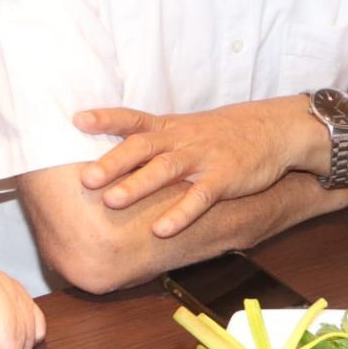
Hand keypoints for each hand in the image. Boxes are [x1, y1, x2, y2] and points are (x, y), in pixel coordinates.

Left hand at [72, 99, 306, 238]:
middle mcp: (180, 139)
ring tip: (111, 201)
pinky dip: (180, 213)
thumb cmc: (217, 134)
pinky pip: (200, 197)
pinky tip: (161, 230)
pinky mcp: (224, 178)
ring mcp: (202, 158)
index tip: (76, 120)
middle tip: (85, 178)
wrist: (271, 130)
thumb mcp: (182, 129)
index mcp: (167, 127)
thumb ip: (149, 139)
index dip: (105, 118)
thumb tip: (108, 155)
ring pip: (165, 170)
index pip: (132, 119)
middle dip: (112, 162)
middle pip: (141, 147)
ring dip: (138, 185)